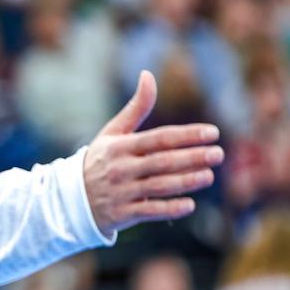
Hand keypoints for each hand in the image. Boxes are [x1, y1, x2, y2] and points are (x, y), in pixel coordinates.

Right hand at [83, 70, 223, 236]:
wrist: (71, 199)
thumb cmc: (100, 161)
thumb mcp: (112, 133)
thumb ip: (136, 107)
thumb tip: (148, 75)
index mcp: (120, 147)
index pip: (159, 138)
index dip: (187, 136)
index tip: (213, 133)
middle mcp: (121, 169)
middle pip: (163, 162)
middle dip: (192, 158)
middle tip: (218, 154)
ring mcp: (121, 192)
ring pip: (159, 186)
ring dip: (186, 182)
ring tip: (209, 176)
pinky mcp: (122, 214)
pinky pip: (149, 210)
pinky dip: (169, 209)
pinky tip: (189, 205)